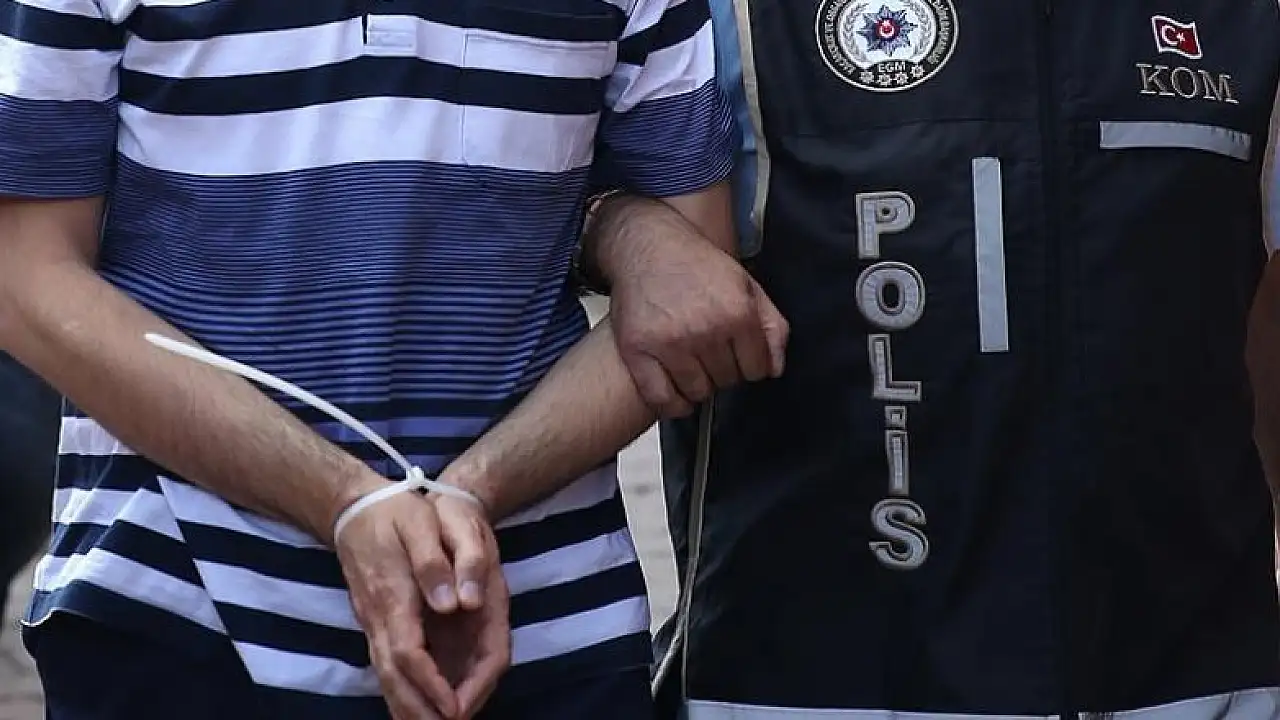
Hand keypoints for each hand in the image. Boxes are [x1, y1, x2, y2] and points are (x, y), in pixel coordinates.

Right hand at [335, 482, 502, 718]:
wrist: (354, 507)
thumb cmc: (396, 512)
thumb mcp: (420, 522)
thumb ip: (433, 563)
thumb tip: (450, 603)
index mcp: (393, 596)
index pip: (409, 654)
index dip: (431, 684)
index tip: (454, 707)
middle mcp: (378, 617)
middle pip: (393, 676)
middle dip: (418, 709)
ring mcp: (371, 621)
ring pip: (385, 675)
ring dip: (406, 706)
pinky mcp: (373, 620)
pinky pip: (384, 666)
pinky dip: (398, 692)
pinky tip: (411, 708)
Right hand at [610, 224, 788, 417]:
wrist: (647, 246)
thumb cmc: (696, 265)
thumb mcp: (746, 285)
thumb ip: (771, 325)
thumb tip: (775, 368)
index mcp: (737, 312)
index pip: (757, 370)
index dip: (749, 364)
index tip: (737, 355)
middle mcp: (705, 330)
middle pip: (727, 381)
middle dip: (723, 371)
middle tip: (710, 352)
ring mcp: (670, 343)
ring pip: (698, 393)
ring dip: (698, 384)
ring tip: (692, 364)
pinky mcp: (638, 351)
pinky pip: (662, 399)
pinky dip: (672, 403)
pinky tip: (676, 391)